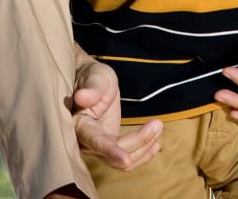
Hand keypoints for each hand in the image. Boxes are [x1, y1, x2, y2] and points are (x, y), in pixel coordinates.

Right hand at [73, 51, 162, 170]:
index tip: (126, 160)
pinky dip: (143, 153)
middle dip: (139, 141)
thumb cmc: (92, 77)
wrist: (92, 82)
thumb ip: (91, 89)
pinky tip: (155, 145)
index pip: (96, 142)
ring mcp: (100, 146)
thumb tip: (81, 96)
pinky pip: (128, 156)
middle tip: (157, 123)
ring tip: (158, 126)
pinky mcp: (111, 145)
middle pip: (116, 152)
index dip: (111, 151)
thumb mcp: (94, 78)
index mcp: (80, 125)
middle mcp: (88, 141)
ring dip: (144, 146)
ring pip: (125, 157)